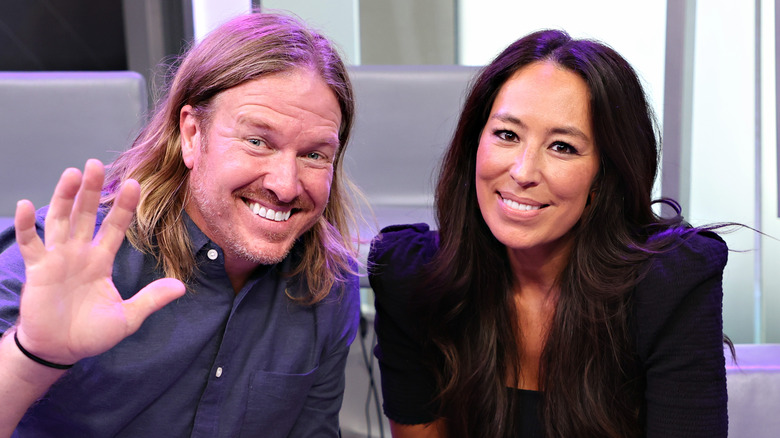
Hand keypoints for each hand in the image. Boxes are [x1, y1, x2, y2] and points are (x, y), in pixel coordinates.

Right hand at [12, 159, 185, 365]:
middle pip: (85, 214)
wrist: (61, 350)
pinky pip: (31, 243)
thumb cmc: (91, 333)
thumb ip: (151, 299)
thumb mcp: (128, 317)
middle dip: (90, 190)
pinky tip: (26, 205)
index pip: (114, 227)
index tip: (134, 184)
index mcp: (101, 260)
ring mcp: (57, 258)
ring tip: (71, 173)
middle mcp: (79, 253)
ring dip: (63, 197)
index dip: (123, 207)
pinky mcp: (37, 269)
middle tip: (96, 163)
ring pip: (59, 220)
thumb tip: (181, 287)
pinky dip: (26, 225)